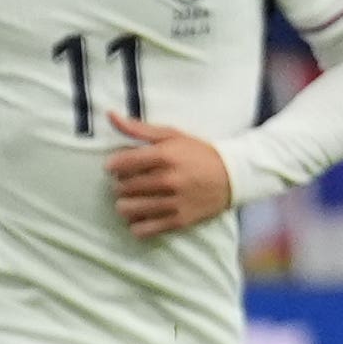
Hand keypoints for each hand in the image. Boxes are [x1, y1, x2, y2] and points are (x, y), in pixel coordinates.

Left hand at [107, 113, 234, 237]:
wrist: (232, 176)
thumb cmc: (198, 153)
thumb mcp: (171, 135)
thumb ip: (138, 128)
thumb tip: (110, 115)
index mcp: (165, 155)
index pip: (120, 163)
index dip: (113, 165)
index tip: (117, 166)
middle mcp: (168, 179)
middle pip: (122, 187)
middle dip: (120, 184)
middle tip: (129, 181)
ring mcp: (174, 202)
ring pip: (128, 209)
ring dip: (124, 204)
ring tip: (132, 199)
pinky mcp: (179, 220)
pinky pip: (143, 229)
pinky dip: (137, 224)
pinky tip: (142, 215)